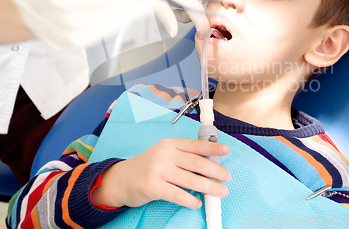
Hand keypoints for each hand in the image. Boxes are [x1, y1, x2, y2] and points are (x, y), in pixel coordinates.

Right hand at [91, 138, 230, 208]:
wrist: (121, 179)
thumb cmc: (147, 167)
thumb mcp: (163, 155)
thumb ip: (182, 157)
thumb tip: (209, 163)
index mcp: (170, 144)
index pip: (195, 145)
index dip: (212, 148)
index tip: (226, 150)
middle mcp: (164, 154)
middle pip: (196, 163)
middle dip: (215, 170)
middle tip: (227, 177)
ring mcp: (158, 170)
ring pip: (190, 179)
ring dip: (209, 187)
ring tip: (221, 192)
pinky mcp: (152, 186)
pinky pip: (177, 194)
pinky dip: (190, 200)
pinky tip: (197, 203)